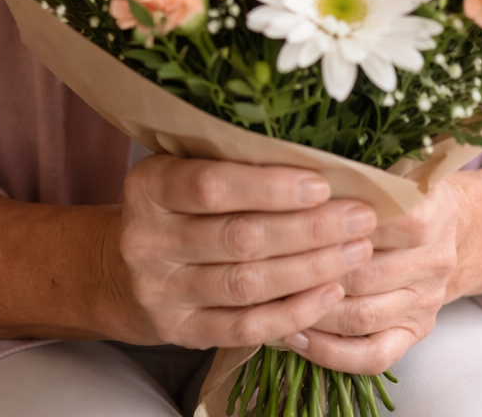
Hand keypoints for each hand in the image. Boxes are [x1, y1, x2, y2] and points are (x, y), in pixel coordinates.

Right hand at [112, 155, 378, 349]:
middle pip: (238, 237)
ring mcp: (162, 292)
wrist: (120, 270)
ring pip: (246, 284)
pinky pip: (245, 326)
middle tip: (360, 217)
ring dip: (310, 268)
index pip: (210, 186)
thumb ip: (230, 159)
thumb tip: (315, 149)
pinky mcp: (182, 332)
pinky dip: (293, 311)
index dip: (268, 186)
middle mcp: (149, 240)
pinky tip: (330, 292)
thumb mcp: (182, 167)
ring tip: (356, 251)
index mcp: (149, 187)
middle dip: (308, 228)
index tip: (321, 183)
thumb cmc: (174, 205)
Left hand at [283, 180, 459, 375]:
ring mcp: (427, 301)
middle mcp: (435, 260)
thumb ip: (357, 172)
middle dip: (312, 273)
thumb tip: (299, 172)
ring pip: (363, 317)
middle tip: (265, 267)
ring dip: (313, 312)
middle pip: (365, 274)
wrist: (455, 228)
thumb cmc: (401, 190)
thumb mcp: (391, 167)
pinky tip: (297, 337)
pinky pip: (375, 356)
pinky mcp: (417, 332)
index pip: (382, 223)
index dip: (333, 225)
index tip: (291, 220)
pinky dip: (332, 354)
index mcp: (432, 212)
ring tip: (270, 303)